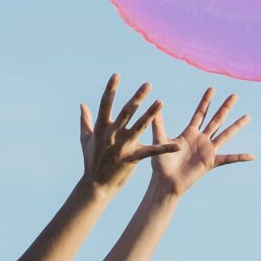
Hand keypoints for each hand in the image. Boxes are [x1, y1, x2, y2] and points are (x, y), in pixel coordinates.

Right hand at [79, 74, 171, 192]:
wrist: (96, 186)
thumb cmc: (91, 161)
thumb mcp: (86, 139)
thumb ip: (85, 120)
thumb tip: (82, 104)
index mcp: (101, 128)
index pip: (105, 104)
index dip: (111, 89)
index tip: (116, 75)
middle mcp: (112, 135)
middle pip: (126, 112)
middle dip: (137, 98)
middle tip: (148, 84)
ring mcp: (123, 146)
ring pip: (139, 126)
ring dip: (151, 113)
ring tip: (161, 102)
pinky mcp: (133, 158)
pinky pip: (151, 152)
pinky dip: (165, 149)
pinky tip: (177, 146)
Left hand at [146, 88, 252, 194]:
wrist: (166, 182)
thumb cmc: (161, 163)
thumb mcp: (159, 140)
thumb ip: (158, 124)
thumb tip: (154, 107)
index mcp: (190, 133)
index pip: (200, 113)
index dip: (206, 101)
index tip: (212, 88)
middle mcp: (201, 139)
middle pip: (216, 119)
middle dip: (225, 107)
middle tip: (234, 95)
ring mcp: (208, 150)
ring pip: (225, 134)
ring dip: (237, 125)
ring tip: (247, 116)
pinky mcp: (211, 162)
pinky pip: (228, 159)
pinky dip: (240, 157)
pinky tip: (252, 156)